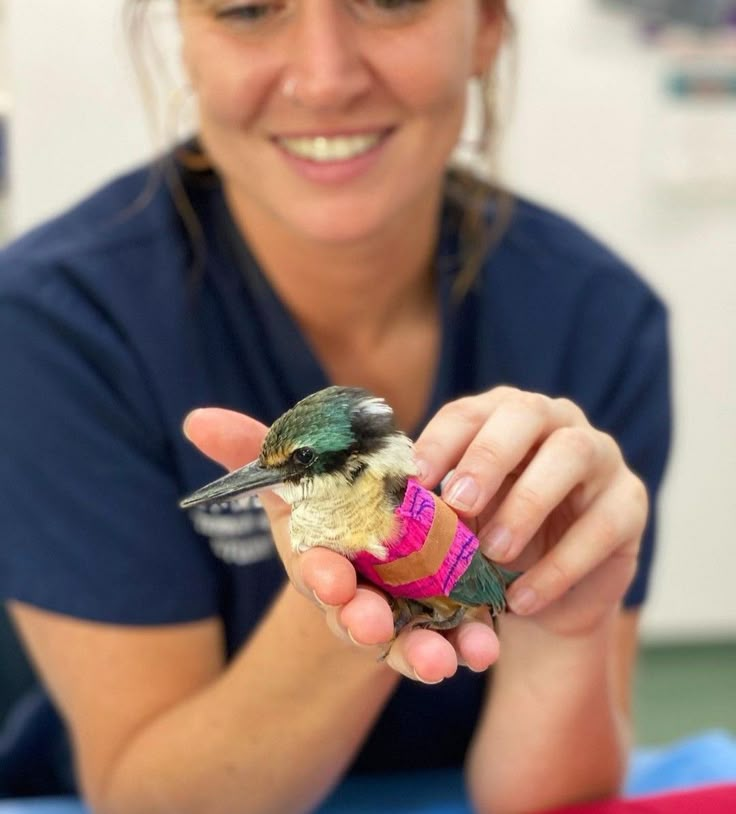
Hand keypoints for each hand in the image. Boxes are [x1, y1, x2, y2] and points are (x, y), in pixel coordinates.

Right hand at [183, 407, 499, 682]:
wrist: (386, 528)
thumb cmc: (332, 501)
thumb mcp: (297, 475)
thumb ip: (252, 450)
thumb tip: (196, 418)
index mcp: (324, 561)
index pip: (317, 571)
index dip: (321, 575)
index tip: (330, 575)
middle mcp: (361, 594)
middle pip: (359, 614)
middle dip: (364, 621)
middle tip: (374, 624)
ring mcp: (404, 611)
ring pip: (409, 639)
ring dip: (422, 652)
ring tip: (443, 659)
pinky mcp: (446, 616)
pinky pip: (459, 635)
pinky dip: (471, 642)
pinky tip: (487, 645)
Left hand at [414, 388, 647, 637]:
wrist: (541, 594)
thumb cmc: (488, 541)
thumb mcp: (458, 523)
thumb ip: (434, 508)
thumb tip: (395, 504)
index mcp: (500, 416)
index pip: (468, 412)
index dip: (440, 442)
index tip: (414, 481)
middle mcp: (553, 421)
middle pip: (525, 414)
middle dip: (488, 457)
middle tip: (459, 506)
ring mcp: (599, 455)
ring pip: (572, 454)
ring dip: (528, 503)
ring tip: (494, 553)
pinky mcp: (630, 501)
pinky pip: (602, 524)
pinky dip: (559, 566)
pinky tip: (523, 599)